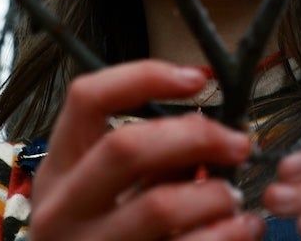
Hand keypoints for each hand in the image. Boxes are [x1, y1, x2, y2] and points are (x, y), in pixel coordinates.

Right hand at [28, 60, 264, 239]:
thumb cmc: (107, 238)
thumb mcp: (109, 194)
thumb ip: (151, 160)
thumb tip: (212, 130)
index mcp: (58, 170)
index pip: (87, 98)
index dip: (145, 77)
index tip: (197, 78)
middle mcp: (62, 209)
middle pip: (126, 146)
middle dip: (196, 136)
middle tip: (239, 143)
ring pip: (160, 206)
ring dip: (214, 195)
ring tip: (234, 198)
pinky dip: (226, 235)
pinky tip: (241, 227)